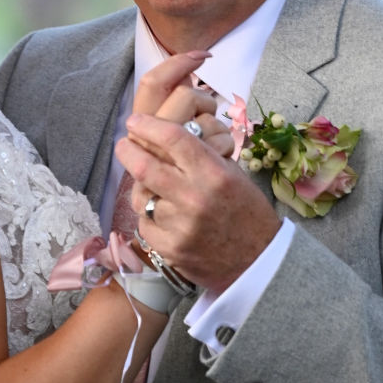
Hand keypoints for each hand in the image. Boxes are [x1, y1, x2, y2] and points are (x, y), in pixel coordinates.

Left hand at [119, 60, 280, 290]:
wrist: (259, 261)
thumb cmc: (246, 211)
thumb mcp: (231, 174)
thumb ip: (199, 155)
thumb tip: (165, 136)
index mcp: (214, 173)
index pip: (173, 138)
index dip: (148, 125)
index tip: (135, 121)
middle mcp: (194, 197)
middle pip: (144, 165)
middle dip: (127, 150)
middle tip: (123, 144)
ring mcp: (179, 225)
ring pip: (140, 197)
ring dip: (141, 188)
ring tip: (149, 186)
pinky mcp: (169, 249)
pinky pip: (145, 224)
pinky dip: (149, 217)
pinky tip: (162, 216)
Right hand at [129, 51, 236, 164]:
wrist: (181, 219)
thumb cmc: (174, 168)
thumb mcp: (164, 137)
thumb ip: (170, 106)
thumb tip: (185, 76)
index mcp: (138, 128)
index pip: (152, 83)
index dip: (177, 63)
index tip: (202, 55)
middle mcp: (148, 142)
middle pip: (185, 95)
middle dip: (204, 99)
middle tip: (205, 115)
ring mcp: (170, 161)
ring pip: (207, 119)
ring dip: (216, 126)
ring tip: (210, 144)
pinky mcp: (195, 174)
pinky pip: (221, 141)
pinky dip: (226, 145)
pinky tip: (218, 157)